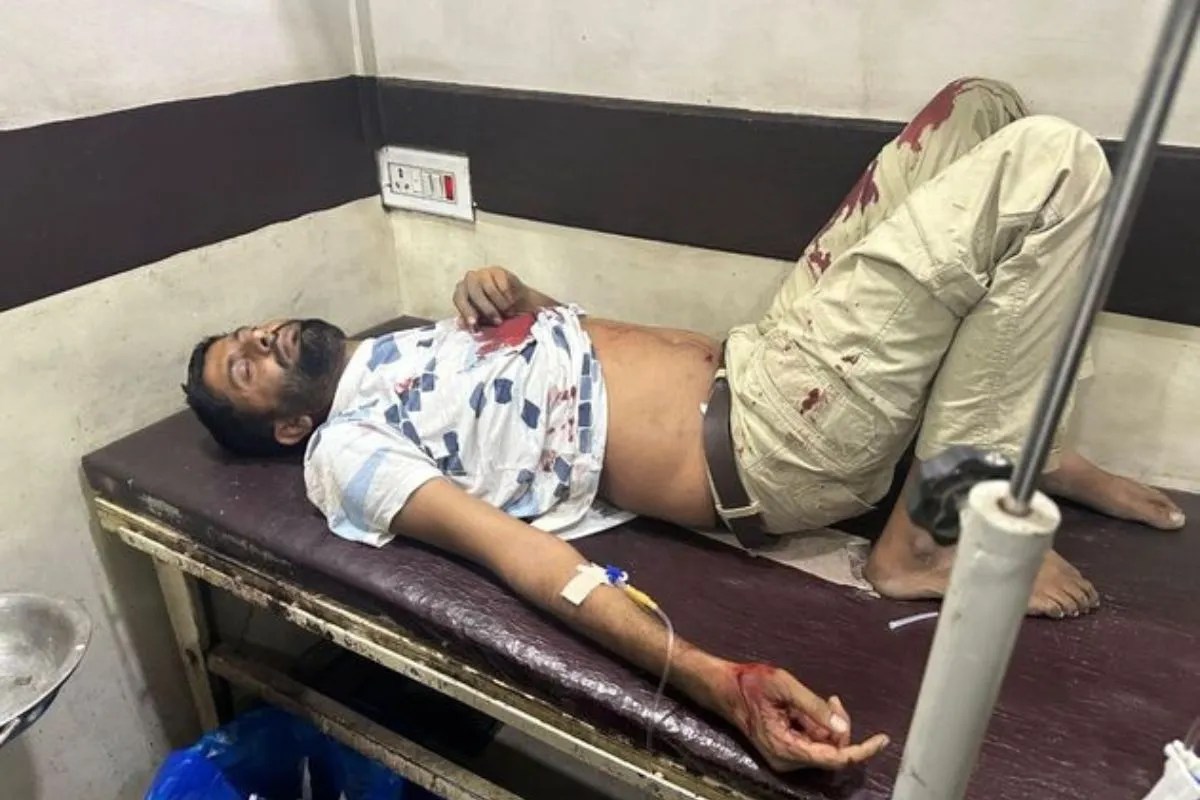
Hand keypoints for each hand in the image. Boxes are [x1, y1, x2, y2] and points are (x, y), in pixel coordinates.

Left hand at [453, 267, 526, 328]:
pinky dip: (508, 297)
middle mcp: (470, 280)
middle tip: (498, 322)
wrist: (514, 302)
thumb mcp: (482, 321)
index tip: (474, 323)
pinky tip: (511, 302)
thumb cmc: (494, 311)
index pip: (459, 298)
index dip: (466, 311)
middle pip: (475, 293)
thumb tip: (461, 324)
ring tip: (508, 313)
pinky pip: (503, 285)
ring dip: (501, 305)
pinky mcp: (498, 271)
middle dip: (487, 310)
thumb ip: (471, 322)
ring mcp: (484, 273)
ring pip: (490, 290)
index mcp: (461, 291)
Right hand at [717, 663, 888, 770]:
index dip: (860, 750)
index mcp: (787, 748)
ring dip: (830, 723)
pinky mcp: (786, 749)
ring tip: (825, 699)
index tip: (881, 739)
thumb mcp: (785, 686)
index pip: (834, 758)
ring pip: (825, 746)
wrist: (724, 688)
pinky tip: (814, 706)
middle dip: (840, 726)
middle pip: (832, 752)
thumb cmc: (750, 683)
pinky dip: (820, 724)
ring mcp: (787, 756)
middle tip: (834, 699)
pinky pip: (814, 742)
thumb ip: (814, 706)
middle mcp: (788, 759)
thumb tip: (841, 724)